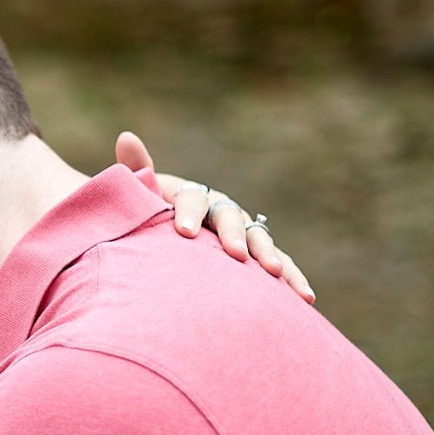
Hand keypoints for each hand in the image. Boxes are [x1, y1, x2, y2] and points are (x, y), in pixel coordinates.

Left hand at [115, 131, 315, 303]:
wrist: (166, 240)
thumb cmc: (149, 216)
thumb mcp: (139, 197)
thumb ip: (136, 171)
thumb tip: (127, 136)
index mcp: (193, 196)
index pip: (192, 198)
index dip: (189, 213)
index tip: (184, 233)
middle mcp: (223, 211)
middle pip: (231, 218)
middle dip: (235, 235)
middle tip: (235, 254)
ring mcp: (243, 234)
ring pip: (260, 241)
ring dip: (270, 256)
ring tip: (276, 273)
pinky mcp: (257, 258)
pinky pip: (278, 267)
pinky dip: (293, 280)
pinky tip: (306, 298)